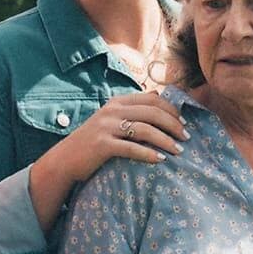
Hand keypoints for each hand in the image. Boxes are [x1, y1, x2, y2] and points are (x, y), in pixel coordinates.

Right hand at [46, 90, 188, 182]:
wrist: (65, 159)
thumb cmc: (93, 140)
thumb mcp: (111, 117)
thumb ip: (132, 106)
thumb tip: (156, 93)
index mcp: (118, 101)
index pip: (153, 100)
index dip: (172, 110)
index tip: (185, 122)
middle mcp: (112, 111)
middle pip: (152, 113)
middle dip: (174, 125)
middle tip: (187, 137)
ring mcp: (106, 127)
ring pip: (145, 130)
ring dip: (166, 140)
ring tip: (178, 150)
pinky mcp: (102, 145)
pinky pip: (132, 148)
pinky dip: (148, 154)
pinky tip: (160, 160)